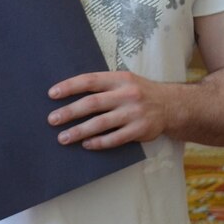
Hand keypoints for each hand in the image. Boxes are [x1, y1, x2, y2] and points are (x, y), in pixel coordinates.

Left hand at [48, 70, 171, 149]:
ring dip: (79, 131)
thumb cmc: (140, 93)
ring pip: (101, 123)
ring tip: (63, 137)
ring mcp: (133, 113)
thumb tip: (71, 95)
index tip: (52, 94)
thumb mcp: (125, 81)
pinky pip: (114, 138)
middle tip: (52, 119)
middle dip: (70, 112)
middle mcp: (127, 94)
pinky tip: (86, 144)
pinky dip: (98, 142)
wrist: (171, 105)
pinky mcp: (139, 130)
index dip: (70, 87)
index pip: (90, 80)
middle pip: (93, 103)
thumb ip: (104, 86)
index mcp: (120, 79)